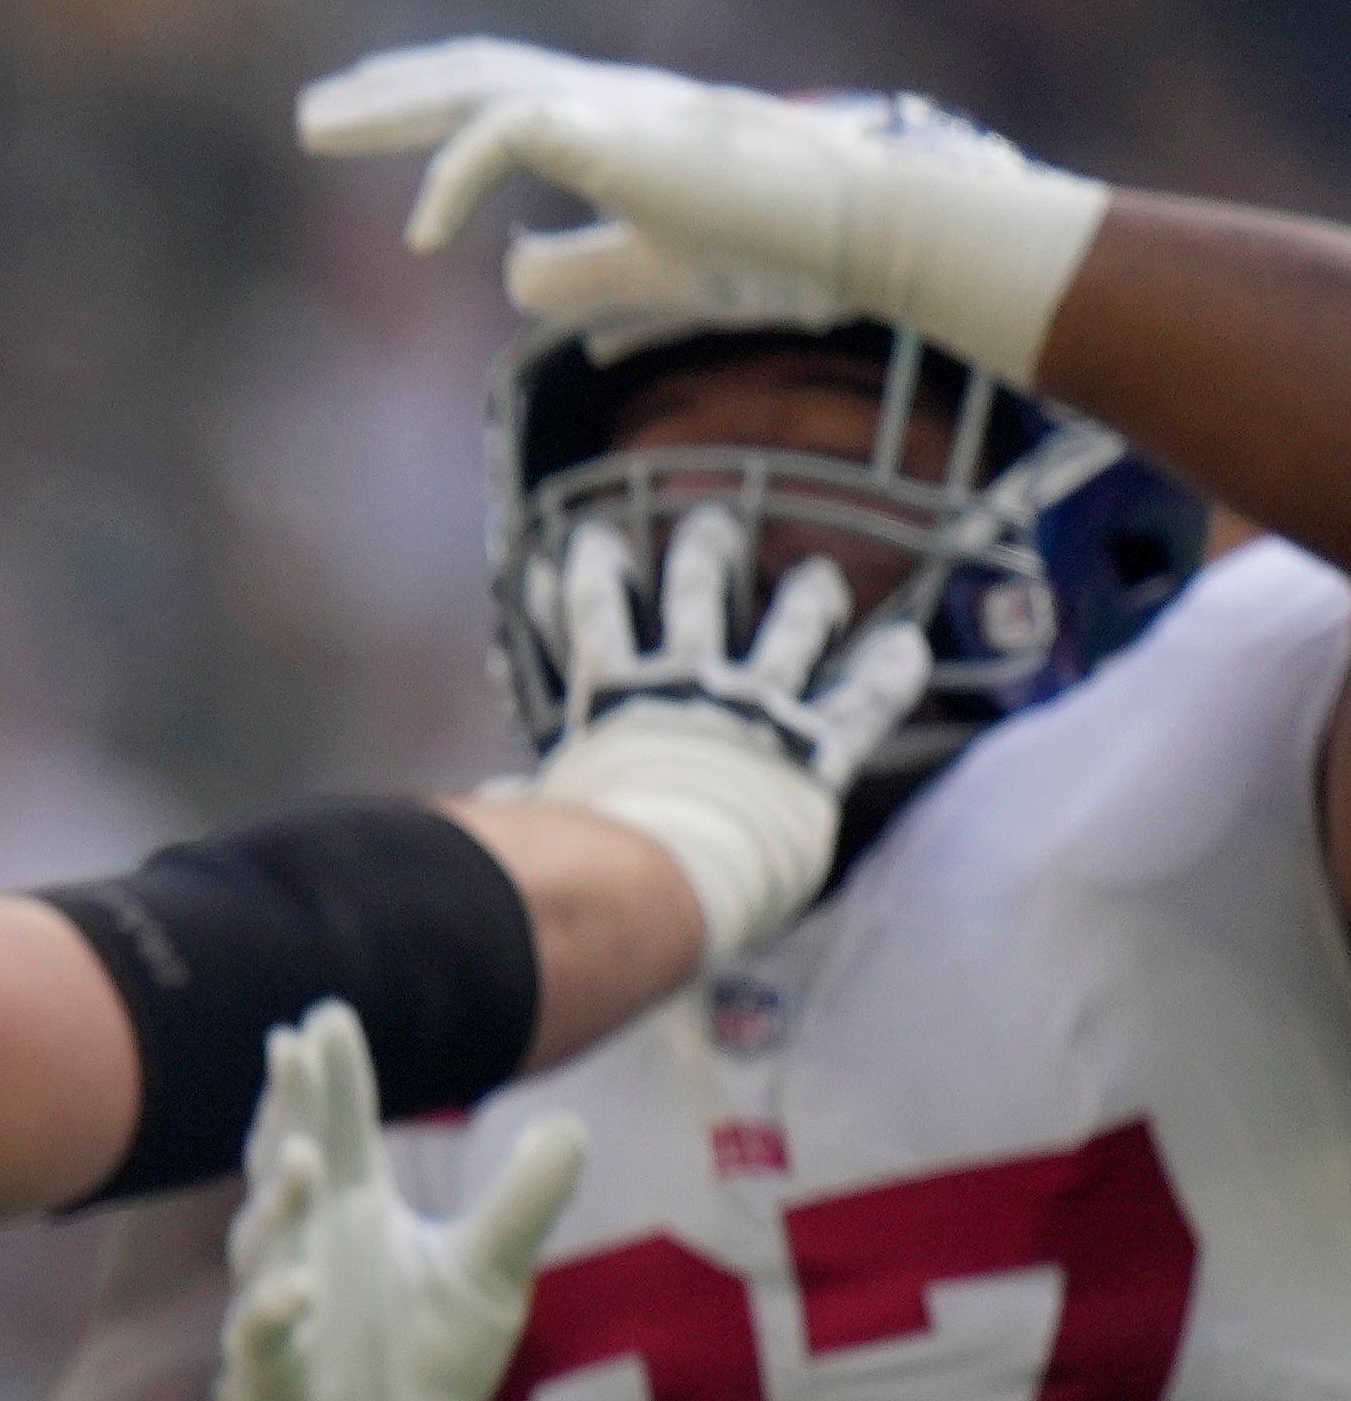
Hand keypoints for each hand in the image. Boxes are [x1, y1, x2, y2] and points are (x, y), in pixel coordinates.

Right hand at [167, 1003, 582, 1400]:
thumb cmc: (426, 1364)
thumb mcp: (491, 1276)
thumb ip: (526, 1202)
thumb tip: (572, 1121)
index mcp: (353, 1213)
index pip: (339, 1131)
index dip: (331, 1080)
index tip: (326, 1017)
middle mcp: (305, 1249)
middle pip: (289, 1166)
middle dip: (290, 1109)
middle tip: (294, 1048)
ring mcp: (282, 1311)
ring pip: (267, 1246)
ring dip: (279, 1200)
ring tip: (303, 1155)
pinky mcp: (275, 1383)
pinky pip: (263, 1343)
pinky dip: (273, 1315)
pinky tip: (297, 1287)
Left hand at [297, 36, 1106, 382]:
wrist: (855, 232)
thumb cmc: (772, 250)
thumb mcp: (652, 273)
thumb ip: (581, 274)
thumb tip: (510, 276)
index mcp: (614, 127)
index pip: (501, 97)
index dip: (429, 103)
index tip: (366, 111)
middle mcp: (606, 102)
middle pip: (471, 78)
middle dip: (387, 94)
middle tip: (313, 112)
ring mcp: (612, 110)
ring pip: (475, 87)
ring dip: (392, 108)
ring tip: (318, 127)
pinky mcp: (617, 134)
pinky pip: (507, 135)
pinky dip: (454, 178)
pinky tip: (422, 239)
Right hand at [524, 502, 930, 961]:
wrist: (648, 876)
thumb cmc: (577, 853)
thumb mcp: (536, 817)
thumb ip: (519, 802)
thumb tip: (491, 808)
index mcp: (615, 698)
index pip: (595, 614)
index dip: (592, 572)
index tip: (589, 539)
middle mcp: (689, 686)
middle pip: (698, 595)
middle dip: (705, 554)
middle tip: (712, 523)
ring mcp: (756, 711)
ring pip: (791, 631)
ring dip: (808, 598)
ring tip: (819, 574)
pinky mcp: (810, 750)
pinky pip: (862, 703)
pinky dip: (888, 674)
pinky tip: (909, 644)